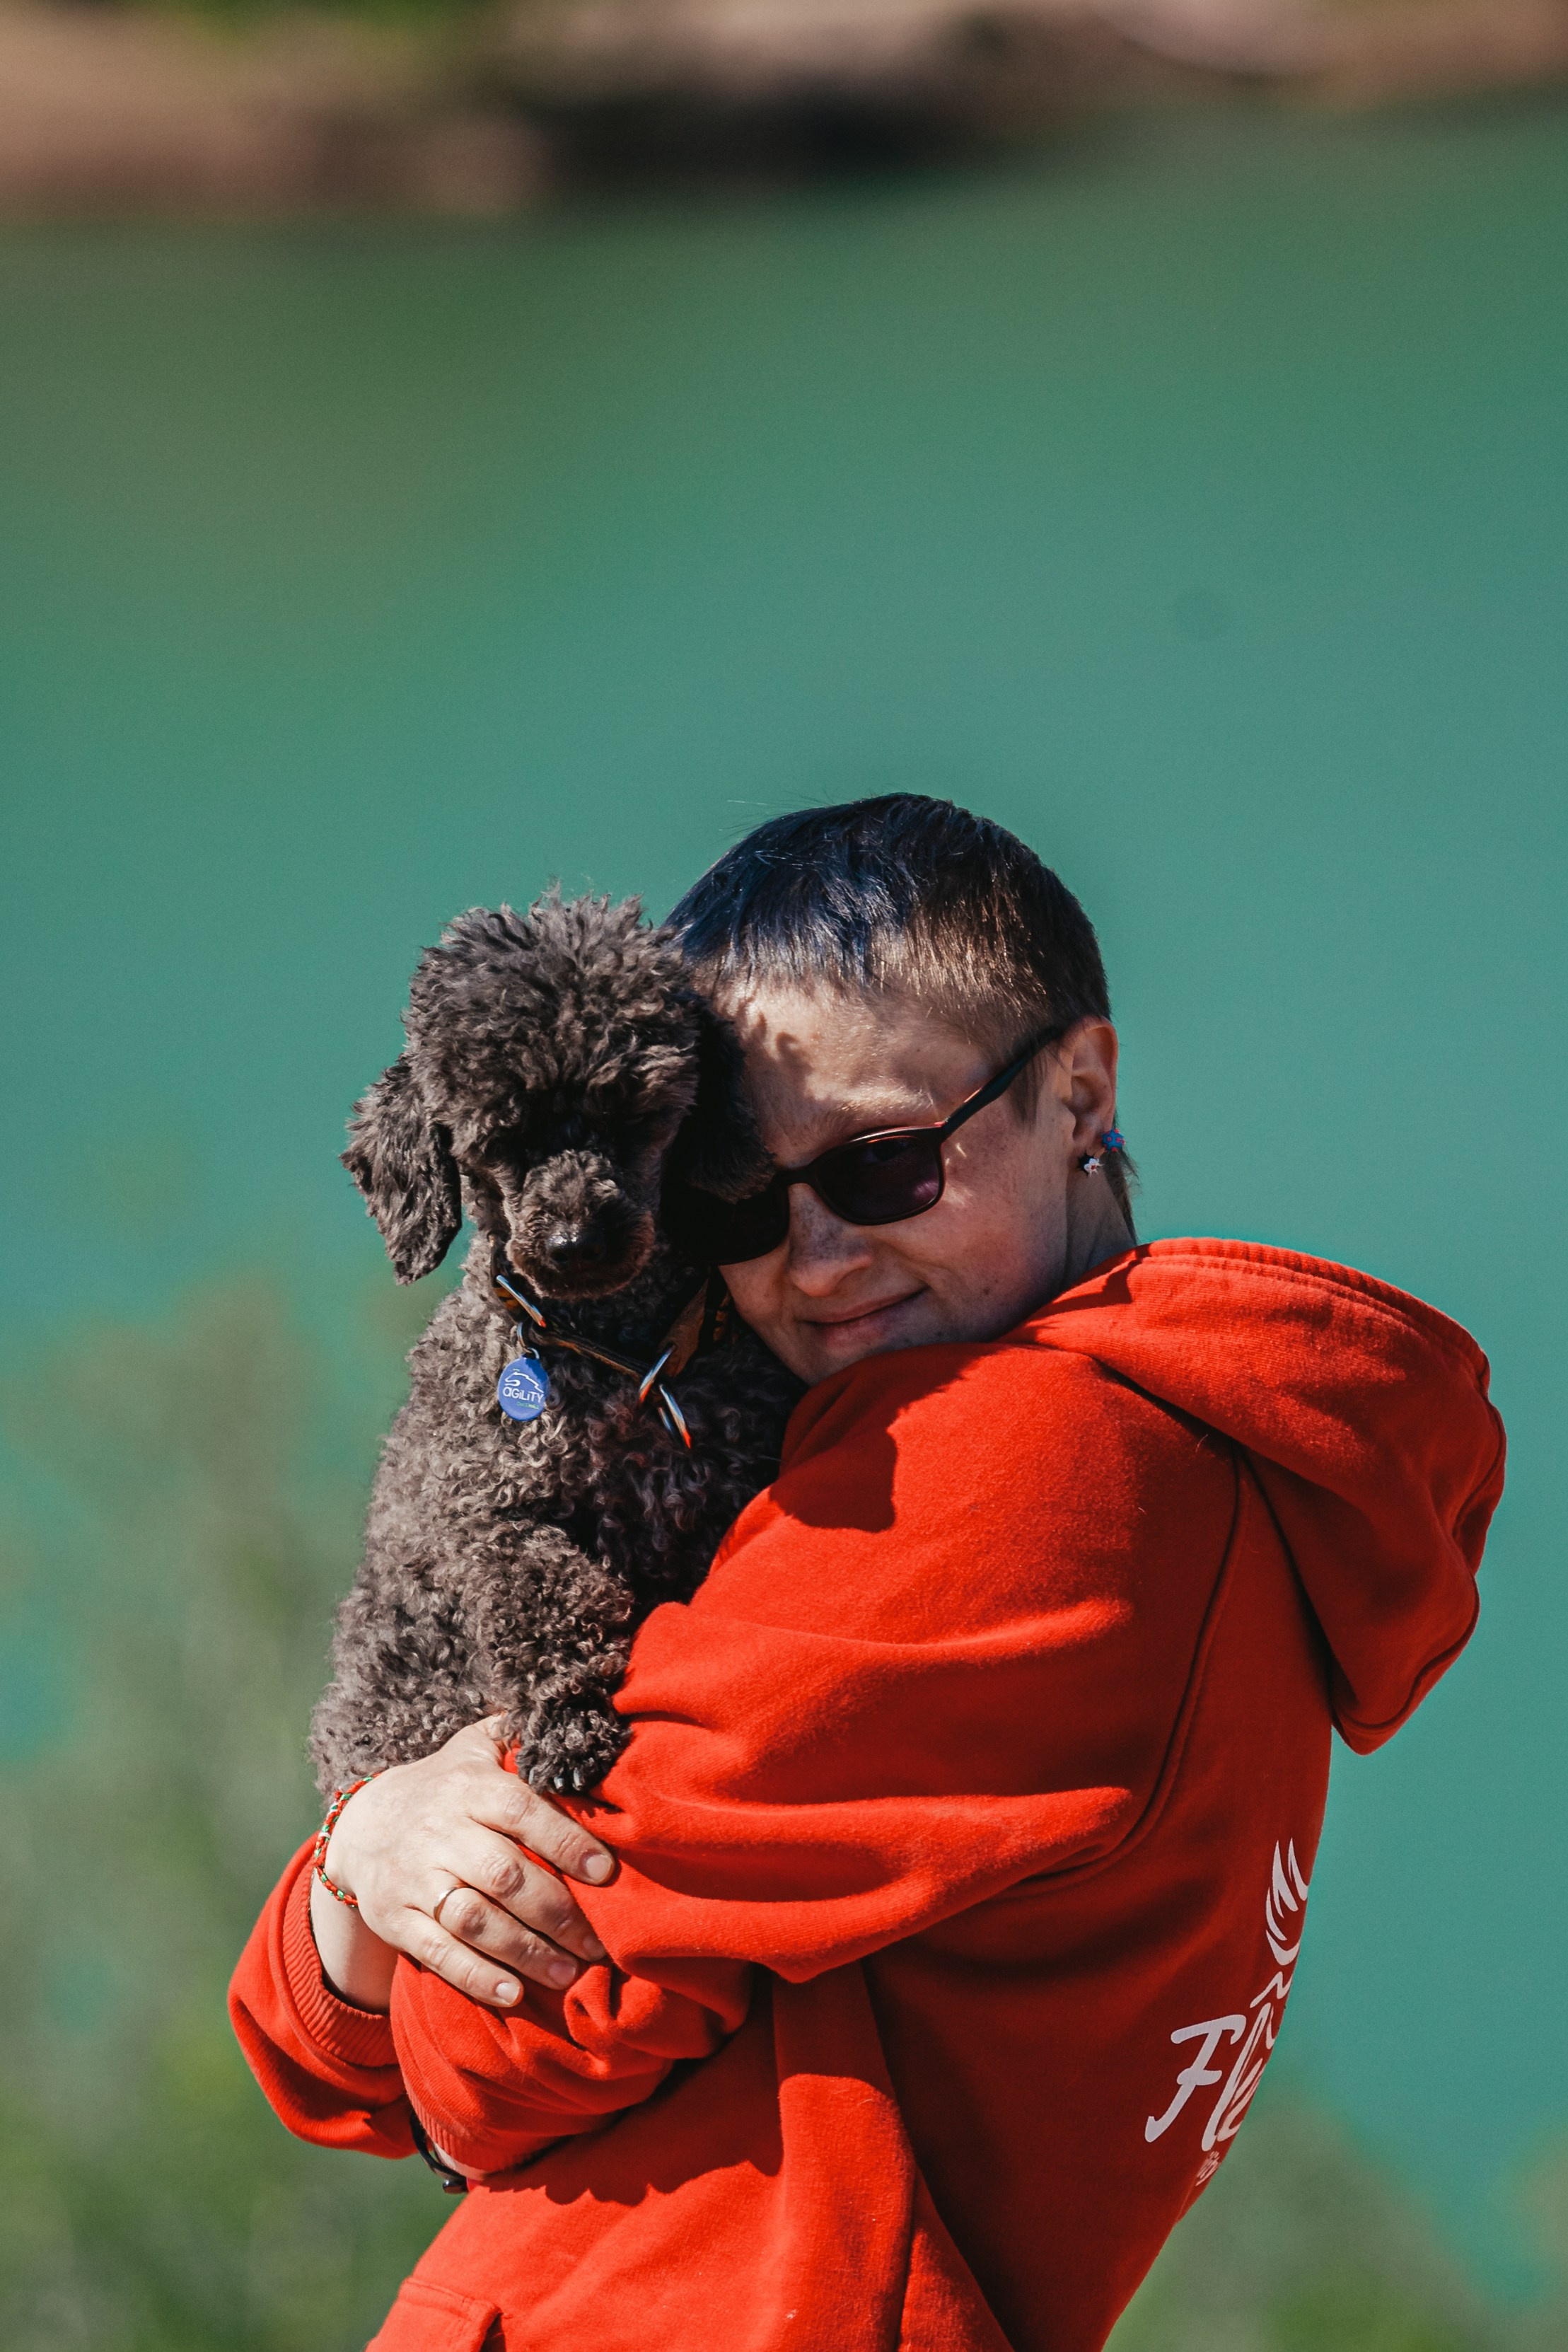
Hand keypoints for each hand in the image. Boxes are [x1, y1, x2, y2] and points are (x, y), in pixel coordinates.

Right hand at [310, 1719, 615, 2013]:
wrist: (362, 1823)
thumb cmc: (445, 1785)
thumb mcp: (475, 1748)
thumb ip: (521, 1734)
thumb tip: (578, 1713)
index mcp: (469, 1787)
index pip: (520, 1810)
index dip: (565, 1840)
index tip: (606, 1872)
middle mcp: (440, 1831)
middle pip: (503, 1875)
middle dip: (557, 1912)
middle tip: (600, 1943)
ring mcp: (413, 1878)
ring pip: (474, 1920)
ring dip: (525, 1952)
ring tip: (570, 1973)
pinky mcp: (394, 1917)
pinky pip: (436, 1952)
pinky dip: (476, 1976)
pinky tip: (514, 1994)